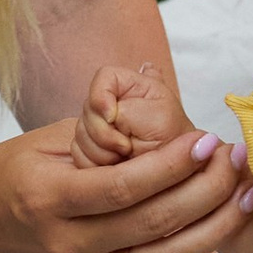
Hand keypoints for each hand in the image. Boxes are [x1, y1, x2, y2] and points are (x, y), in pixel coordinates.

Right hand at [0, 118, 252, 252]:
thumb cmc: (6, 175)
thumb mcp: (43, 142)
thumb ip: (100, 138)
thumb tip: (162, 124)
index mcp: (50, 197)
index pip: (124, 186)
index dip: (173, 165)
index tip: (207, 142)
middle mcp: (68, 245)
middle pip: (152, 224)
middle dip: (205, 191)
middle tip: (236, 163)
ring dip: (211, 233)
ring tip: (242, 200)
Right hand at [72, 59, 189, 165]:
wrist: (175, 176)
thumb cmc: (174, 146)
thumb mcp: (158, 118)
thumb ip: (128, 108)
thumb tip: (108, 109)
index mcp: (133, 87)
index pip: (103, 77)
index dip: (101, 97)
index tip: (112, 118)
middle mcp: (115, 104)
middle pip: (87, 108)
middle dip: (104, 133)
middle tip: (126, 147)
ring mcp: (102, 127)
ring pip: (80, 134)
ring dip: (100, 151)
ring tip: (125, 158)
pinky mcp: (93, 149)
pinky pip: (77, 154)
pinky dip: (93, 164)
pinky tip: (113, 166)